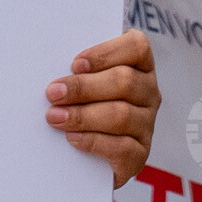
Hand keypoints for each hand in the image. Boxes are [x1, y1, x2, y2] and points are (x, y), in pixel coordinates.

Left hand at [46, 30, 157, 183]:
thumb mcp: (81, 78)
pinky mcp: (140, 154)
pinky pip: (122, 147)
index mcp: (139, 65)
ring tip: (55, 117)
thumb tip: (53, 70)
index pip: (137, 47)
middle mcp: (148, 92)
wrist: (84, 154)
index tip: (75, 64)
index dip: (106, 53)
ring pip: (121, 115)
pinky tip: (72, 137)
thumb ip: (76, 69)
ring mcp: (147, 124)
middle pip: (124, 81)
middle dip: (83, 87)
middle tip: (53, 93)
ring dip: (83, 115)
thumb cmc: (79, 101)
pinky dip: (93, 141)